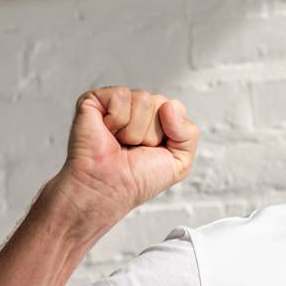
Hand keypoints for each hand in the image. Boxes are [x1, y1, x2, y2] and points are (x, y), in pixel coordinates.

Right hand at [51, 85, 199, 226]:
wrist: (107, 189)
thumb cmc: (137, 179)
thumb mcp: (180, 162)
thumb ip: (189, 134)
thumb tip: (170, 105)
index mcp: (157, 119)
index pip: (176, 107)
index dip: (169, 133)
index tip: (152, 150)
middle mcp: (138, 108)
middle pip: (161, 103)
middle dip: (151, 134)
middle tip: (132, 149)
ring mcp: (117, 102)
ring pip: (144, 100)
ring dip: (134, 131)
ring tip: (120, 143)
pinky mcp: (95, 99)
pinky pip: (121, 95)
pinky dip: (117, 120)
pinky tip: (107, 132)